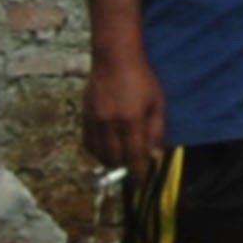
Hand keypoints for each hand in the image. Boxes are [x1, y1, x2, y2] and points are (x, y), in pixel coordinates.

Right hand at [83, 51, 165, 171]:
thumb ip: (156, 130)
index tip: (141, 182)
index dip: (138, 172)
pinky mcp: (84, 118)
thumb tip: (153, 154)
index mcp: (131, 120)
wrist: (114, 60)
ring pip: (100, 154)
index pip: (134, 156)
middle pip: (115, 159)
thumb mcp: (157, 102)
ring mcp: (95, 122)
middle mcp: (110, 124)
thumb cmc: (142, 79)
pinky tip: (107, 149)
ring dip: (111, 161)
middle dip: (125, 167)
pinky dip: (98, 152)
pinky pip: (88, 145)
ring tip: (121, 159)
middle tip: (133, 168)